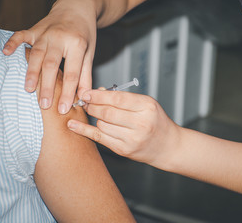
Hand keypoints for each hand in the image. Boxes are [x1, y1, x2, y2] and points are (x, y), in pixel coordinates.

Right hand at [3, 0, 96, 113]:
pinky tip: (5, 53)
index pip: (72, 73)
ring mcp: (45, 33)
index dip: (67, 93)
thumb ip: (85, 75)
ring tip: (28, 89)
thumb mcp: (89, 54)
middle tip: (44, 105)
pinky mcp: (35, 29)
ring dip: (32, 72)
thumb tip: (83, 98)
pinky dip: (13, 43)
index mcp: (77, 45)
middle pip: (51, 65)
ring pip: (36, 54)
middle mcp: (60, 38)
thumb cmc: (84, 34)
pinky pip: (21, 35)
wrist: (76, 8)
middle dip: (47, 86)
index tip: (63, 109)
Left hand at [67, 90, 181, 167]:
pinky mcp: (124, 150)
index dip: (98, 95)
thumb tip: (97, 92)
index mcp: (147, 107)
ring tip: (96, 113)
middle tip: (85, 101)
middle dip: (92, 106)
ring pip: (102, 125)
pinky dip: (84, 131)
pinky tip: (73, 125)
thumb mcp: (146, 104)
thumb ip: (123, 97)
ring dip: (95, 117)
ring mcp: (132, 139)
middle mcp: (141, 123)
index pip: (117, 99)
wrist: (168, 146)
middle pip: (107, 112)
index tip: (86, 92)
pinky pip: (99, 138)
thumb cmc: (157, 122)